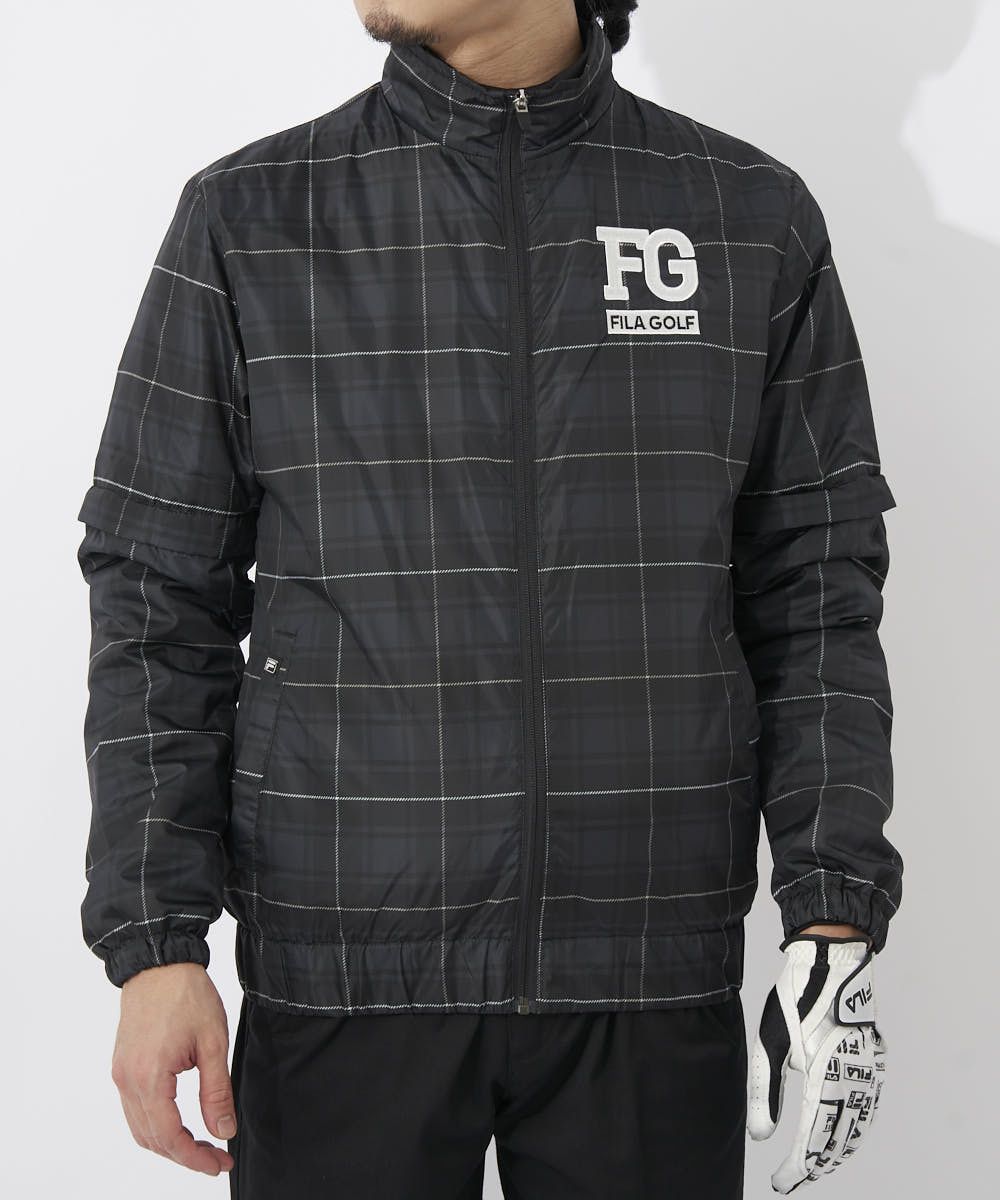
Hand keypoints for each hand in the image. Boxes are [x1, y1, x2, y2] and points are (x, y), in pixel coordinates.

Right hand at [111, 962, 236, 1174]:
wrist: (159, 963)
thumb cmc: (186, 995)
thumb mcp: (213, 1042)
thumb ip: (217, 1091)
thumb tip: (223, 1130)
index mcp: (149, 1077)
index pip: (170, 1137)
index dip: (195, 1158)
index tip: (219, 1163)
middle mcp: (127, 1081)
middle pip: (152, 1139)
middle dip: (185, 1155)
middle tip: (217, 1158)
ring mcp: (120, 1075)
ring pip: (140, 1129)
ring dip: (169, 1143)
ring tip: (202, 1145)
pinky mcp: (122, 1067)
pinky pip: (134, 1110)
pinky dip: (156, 1125)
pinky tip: (180, 1123)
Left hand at [747, 933, 885, 1192]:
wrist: (832, 960)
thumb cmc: (796, 998)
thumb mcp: (770, 1041)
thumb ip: (766, 1090)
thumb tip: (761, 1136)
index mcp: (826, 1076)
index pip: (813, 1137)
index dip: (797, 1167)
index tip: (781, 1183)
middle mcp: (854, 1079)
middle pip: (839, 1138)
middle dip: (815, 1163)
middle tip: (792, 1178)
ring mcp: (870, 1070)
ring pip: (858, 1126)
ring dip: (836, 1148)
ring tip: (813, 1164)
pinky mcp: (874, 1061)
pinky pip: (868, 1107)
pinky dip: (853, 1128)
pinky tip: (840, 1131)